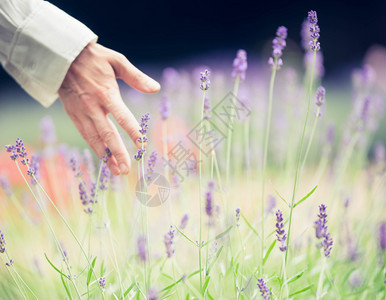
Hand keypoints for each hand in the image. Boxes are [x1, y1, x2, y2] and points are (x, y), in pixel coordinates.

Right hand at [59, 43, 159, 174]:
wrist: (62, 56)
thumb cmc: (94, 58)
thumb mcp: (117, 61)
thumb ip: (136, 77)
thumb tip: (156, 88)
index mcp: (106, 93)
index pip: (122, 117)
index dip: (133, 132)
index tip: (143, 146)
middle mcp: (93, 106)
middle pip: (107, 134)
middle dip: (117, 153)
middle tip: (127, 169)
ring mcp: (81, 112)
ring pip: (94, 139)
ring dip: (105, 156)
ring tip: (117, 171)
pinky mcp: (73, 115)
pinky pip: (86, 135)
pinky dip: (95, 148)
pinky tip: (104, 158)